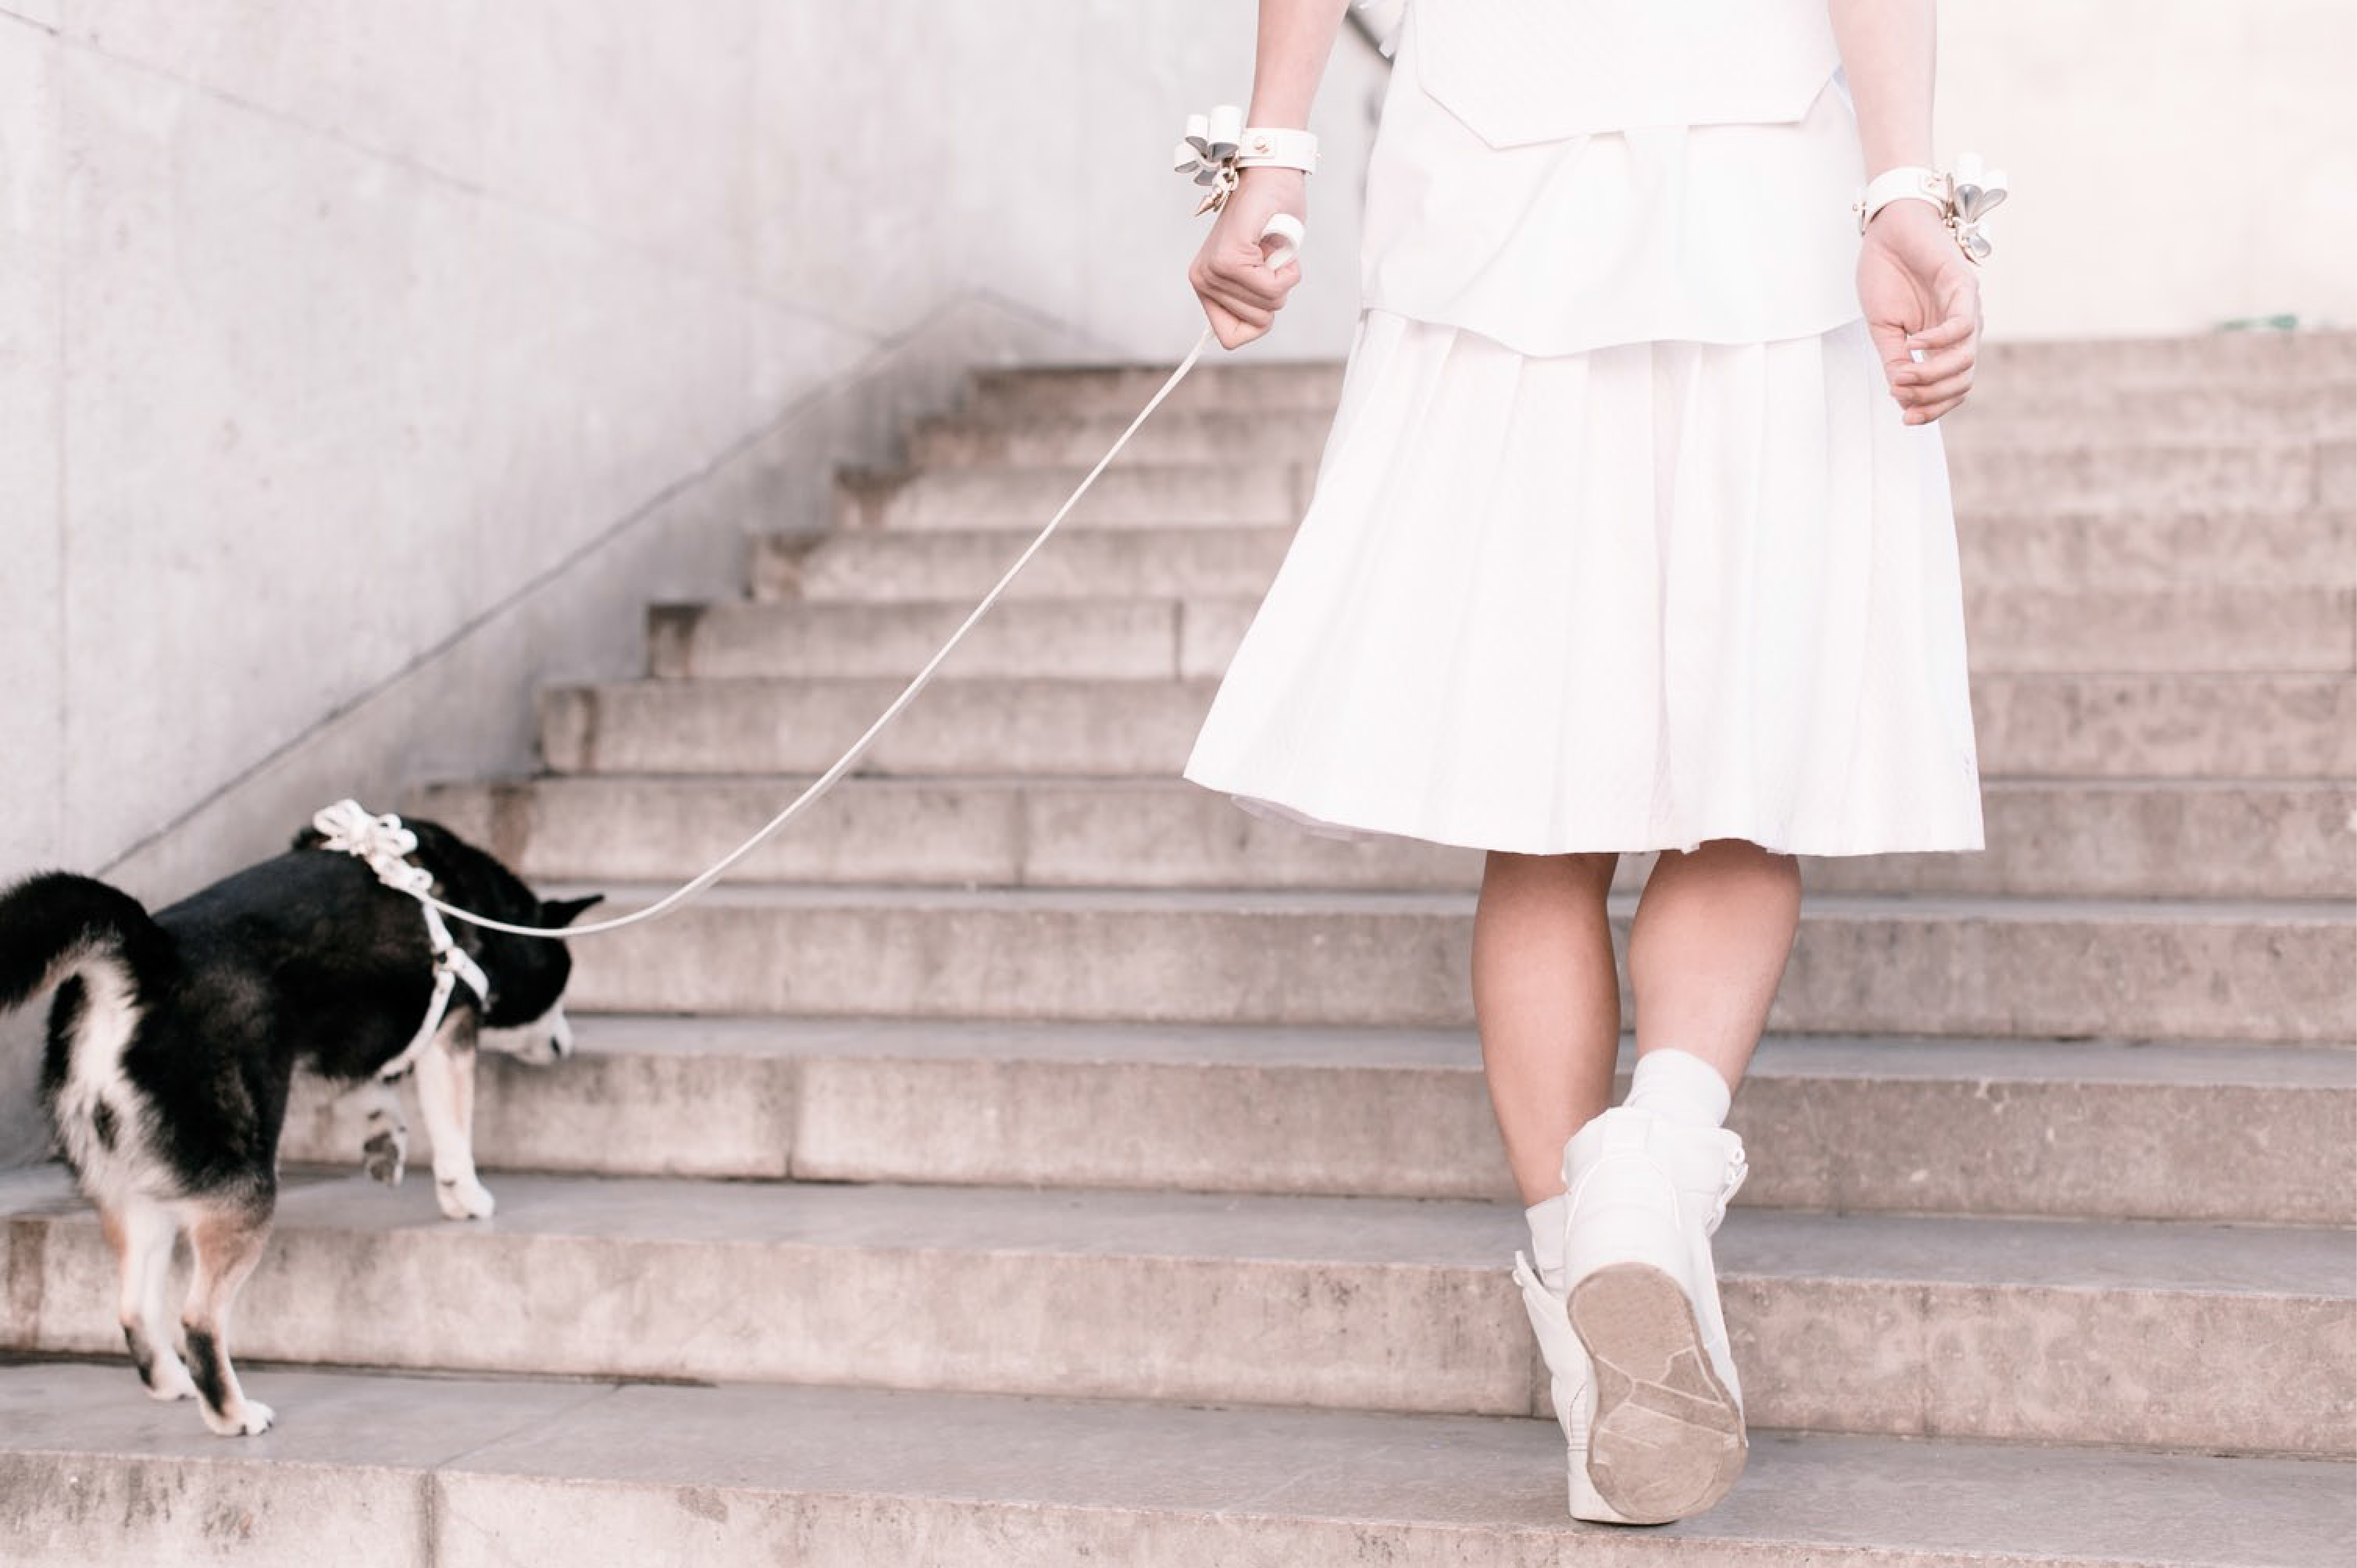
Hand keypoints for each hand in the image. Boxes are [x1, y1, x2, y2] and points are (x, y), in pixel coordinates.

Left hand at [1187, 167, 1305, 349]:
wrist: (1271, 174)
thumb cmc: (1271, 216)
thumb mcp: (1259, 268)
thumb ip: (1252, 296)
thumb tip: (1259, 322)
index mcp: (1206, 285)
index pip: (1230, 338)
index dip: (1259, 321)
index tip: (1262, 287)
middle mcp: (1204, 280)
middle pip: (1257, 322)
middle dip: (1276, 294)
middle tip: (1270, 258)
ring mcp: (1215, 270)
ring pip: (1268, 306)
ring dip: (1284, 280)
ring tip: (1272, 249)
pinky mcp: (1230, 258)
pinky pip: (1272, 289)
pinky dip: (1288, 272)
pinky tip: (1277, 246)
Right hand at [1857, 199, 1981, 424]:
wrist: (1888, 230)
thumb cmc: (1886, 275)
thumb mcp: (1883, 328)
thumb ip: (1895, 360)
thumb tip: (1901, 394)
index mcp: (1945, 343)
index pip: (1952, 388)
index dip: (1933, 410)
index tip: (1905, 419)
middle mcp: (1962, 329)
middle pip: (1963, 381)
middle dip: (1932, 397)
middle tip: (1901, 394)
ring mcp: (1966, 308)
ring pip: (1965, 359)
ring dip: (1933, 374)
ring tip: (1903, 372)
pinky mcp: (1963, 286)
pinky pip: (1960, 326)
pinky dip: (1937, 341)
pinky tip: (1912, 342)